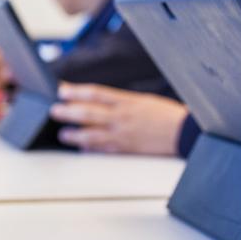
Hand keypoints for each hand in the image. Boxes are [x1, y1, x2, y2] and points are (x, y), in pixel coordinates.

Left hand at [48, 82, 187, 155]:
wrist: (185, 132)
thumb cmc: (166, 114)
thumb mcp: (142, 100)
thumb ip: (119, 102)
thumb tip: (97, 101)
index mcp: (126, 101)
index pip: (95, 93)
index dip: (76, 91)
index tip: (61, 90)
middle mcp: (122, 117)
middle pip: (89, 113)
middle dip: (69, 112)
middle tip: (54, 111)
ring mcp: (124, 134)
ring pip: (93, 134)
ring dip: (76, 134)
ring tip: (64, 134)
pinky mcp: (128, 149)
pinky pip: (105, 150)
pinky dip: (92, 149)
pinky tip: (83, 149)